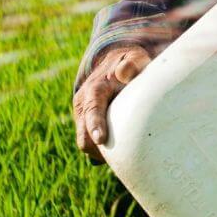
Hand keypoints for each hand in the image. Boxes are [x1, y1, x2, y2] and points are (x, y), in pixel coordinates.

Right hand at [73, 43, 151, 162]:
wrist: (114, 65)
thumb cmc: (129, 64)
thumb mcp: (134, 58)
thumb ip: (132, 64)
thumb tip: (125, 73)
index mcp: (95, 89)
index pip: (92, 108)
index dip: (95, 124)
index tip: (100, 138)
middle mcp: (83, 105)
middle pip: (83, 136)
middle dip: (98, 149)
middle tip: (122, 158)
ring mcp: (82, 118)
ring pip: (86, 144)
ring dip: (102, 153)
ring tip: (125, 157)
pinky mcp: (85, 126)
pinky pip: (91, 146)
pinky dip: (103, 152)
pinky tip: (122, 153)